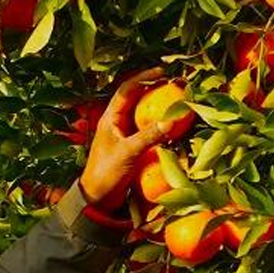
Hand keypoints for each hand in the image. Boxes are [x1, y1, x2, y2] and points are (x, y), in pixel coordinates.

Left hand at [78, 67, 174, 210]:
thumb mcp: (128, 152)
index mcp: (110, 118)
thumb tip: (173, 120)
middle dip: (154, 91)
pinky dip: (158, 127)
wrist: (97, 199)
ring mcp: (124, 135)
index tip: (162, 73)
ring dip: (158, 109)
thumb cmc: (106, 173)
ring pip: (142, 115)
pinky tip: (172, 128)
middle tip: (175, 86)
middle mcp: (116, 123)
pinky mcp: (130, 148)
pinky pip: (146, 131)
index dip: (144, 78)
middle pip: (136, 99)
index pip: (127, 89)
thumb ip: (149, 136)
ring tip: (176, 103)